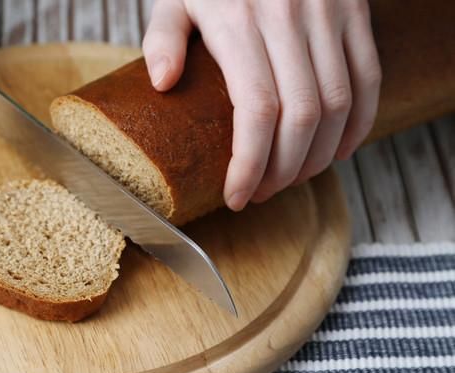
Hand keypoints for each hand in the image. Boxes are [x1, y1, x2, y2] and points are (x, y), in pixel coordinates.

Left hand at [142, 0, 380, 210]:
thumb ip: (163, 37)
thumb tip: (162, 83)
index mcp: (240, 20)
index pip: (256, 109)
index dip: (250, 163)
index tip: (237, 195)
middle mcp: (289, 17)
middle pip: (302, 116)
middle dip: (284, 169)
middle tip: (262, 192)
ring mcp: (329, 15)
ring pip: (339, 105)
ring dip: (319, 156)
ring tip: (292, 178)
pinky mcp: (354, 13)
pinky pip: (368, 77)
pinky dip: (359, 124)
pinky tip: (337, 151)